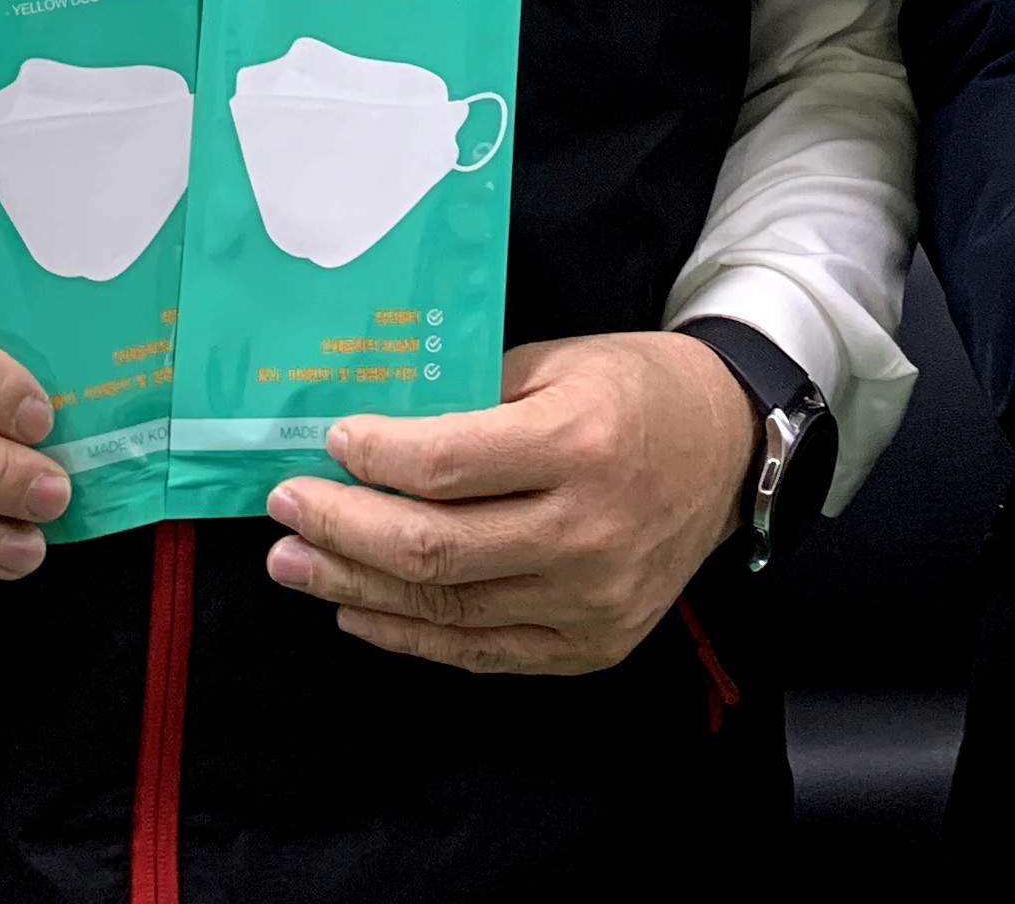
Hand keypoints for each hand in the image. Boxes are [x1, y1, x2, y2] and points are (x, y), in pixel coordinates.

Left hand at [262, 330, 751, 673]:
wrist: (730, 449)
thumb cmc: (637, 391)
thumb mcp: (560, 362)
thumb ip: (472, 396)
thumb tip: (372, 429)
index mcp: (580, 443)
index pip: (445, 464)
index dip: (374, 457)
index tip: (330, 441)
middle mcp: (586, 530)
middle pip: (433, 548)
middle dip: (341, 529)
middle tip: (284, 509)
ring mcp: (591, 599)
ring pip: (446, 608)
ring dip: (355, 588)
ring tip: (295, 565)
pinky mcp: (592, 645)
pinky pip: (480, 651)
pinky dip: (408, 635)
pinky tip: (358, 611)